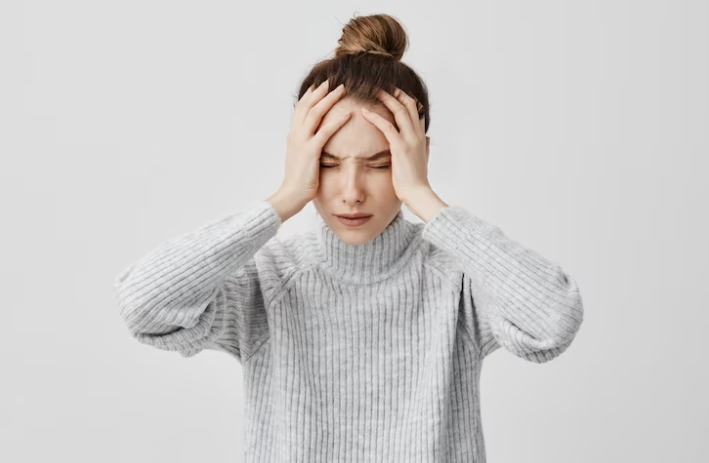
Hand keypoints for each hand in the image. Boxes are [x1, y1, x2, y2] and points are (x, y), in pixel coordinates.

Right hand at [280, 79, 350, 203]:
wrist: (291, 194)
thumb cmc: (298, 179)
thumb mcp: (298, 157)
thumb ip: (302, 144)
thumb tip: (306, 137)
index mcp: (292, 135)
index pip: (301, 108)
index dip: (311, 95)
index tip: (321, 85)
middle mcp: (295, 134)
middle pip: (307, 105)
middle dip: (320, 91)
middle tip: (333, 80)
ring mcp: (301, 141)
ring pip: (315, 113)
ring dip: (329, 99)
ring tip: (342, 89)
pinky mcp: (310, 151)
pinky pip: (325, 132)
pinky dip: (337, 121)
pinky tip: (348, 114)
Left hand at [360, 87, 430, 202]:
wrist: (418, 194)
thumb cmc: (416, 181)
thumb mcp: (422, 160)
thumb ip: (424, 148)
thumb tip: (427, 140)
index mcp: (421, 137)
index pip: (416, 110)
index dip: (405, 97)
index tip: (393, 90)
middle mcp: (418, 135)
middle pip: (409, 104)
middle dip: (395, 92)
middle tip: (381, 84)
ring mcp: (410, 140)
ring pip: (400, 110)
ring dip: (386, 98)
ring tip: (373, 90)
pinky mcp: (400, 148)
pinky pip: (387, 127)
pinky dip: (375, 117)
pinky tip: (364, 112)